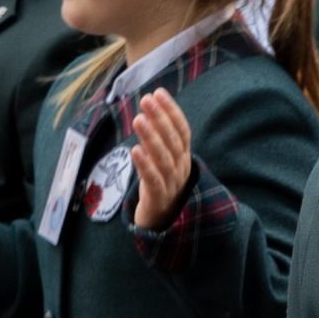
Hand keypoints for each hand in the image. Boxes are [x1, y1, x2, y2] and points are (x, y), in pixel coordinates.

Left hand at [127, 90, 193, 229]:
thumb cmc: (160, 186)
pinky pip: (152, 180)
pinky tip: (135, 150)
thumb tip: (149, 109)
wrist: (162, 224)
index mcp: (184, 158)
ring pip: (164, 158)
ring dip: (151, 137)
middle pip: (173, 141)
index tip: (159, 92)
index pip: (182, 131)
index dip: (172, 111)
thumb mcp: (163, 161)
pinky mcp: (158, 199)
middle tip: (146, 99)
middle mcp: (181, 169)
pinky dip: (145, 165)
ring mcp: (172, 185)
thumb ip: (158, 140)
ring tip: (138, 118)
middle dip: (160, 118)